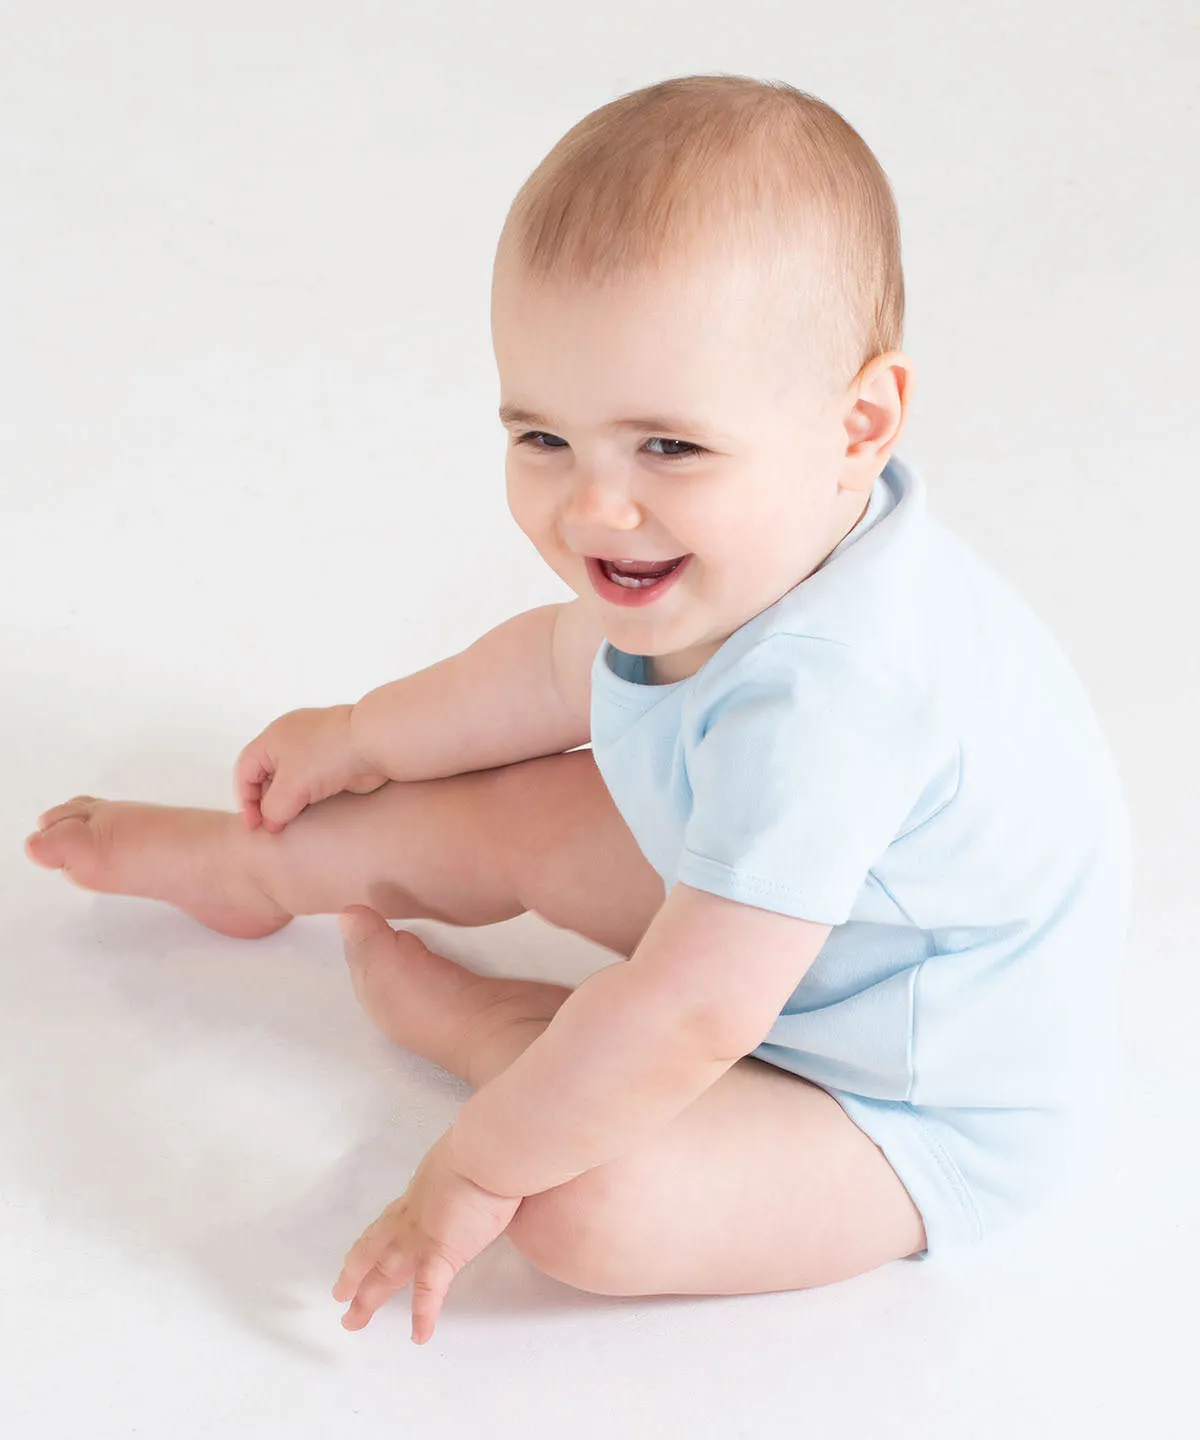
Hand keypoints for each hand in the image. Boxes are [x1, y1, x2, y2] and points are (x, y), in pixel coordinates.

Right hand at [233, 704, 389, 831]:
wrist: (375, 744)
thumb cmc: (328, 756)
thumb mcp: (291, 786)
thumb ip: (273, 809)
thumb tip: (270, 824)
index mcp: (273, 738)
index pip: (245, 770)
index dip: (245, 799)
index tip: (253, 825)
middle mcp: (290, 742)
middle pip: (266, 776)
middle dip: (265, 803)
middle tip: (272, 829)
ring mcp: (313, 752)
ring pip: (290, 783)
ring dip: (288, 804)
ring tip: (290, 826)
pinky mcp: (333, 764)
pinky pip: (312, 786)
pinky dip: (307, 801)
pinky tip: (311, 817)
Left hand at [332, 1129, 521, 1343]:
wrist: (487, 1154)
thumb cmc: (479, 1147)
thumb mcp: (457, 1157)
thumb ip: (453, 1174)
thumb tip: (464, 1175)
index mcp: (414, 1196)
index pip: (384, 1226)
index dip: (367, 1246)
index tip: (354, 1260)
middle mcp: (409, 1220)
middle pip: (372, 1254)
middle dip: (354, 1278)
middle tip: (341, 1298)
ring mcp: (421, 1239)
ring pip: (386, 1276)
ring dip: (369, 1301)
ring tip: (353, 1321)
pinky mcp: (443, 1255)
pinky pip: (428, 1292)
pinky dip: (423, 1316)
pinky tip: (418, 1336)